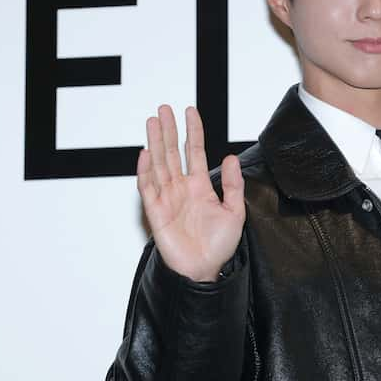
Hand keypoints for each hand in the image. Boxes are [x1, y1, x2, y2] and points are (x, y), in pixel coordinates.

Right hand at [138, 104, 244, 281]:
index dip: (192, 131)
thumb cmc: (218, 246)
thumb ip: (232, 184)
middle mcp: (181, 188)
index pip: (193, 151)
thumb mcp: (235, 212)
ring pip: (158, 164)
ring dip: (155, 142)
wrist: (205, 271)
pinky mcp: (156, 212)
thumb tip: (230, 158)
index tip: (190, 111)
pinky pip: (148, 188)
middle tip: (164, 109)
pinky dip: (145, 171)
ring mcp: (167, 198)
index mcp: (199, 186)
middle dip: (168, 130)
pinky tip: (146, 153)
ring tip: (152, 121)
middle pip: (172, 152)